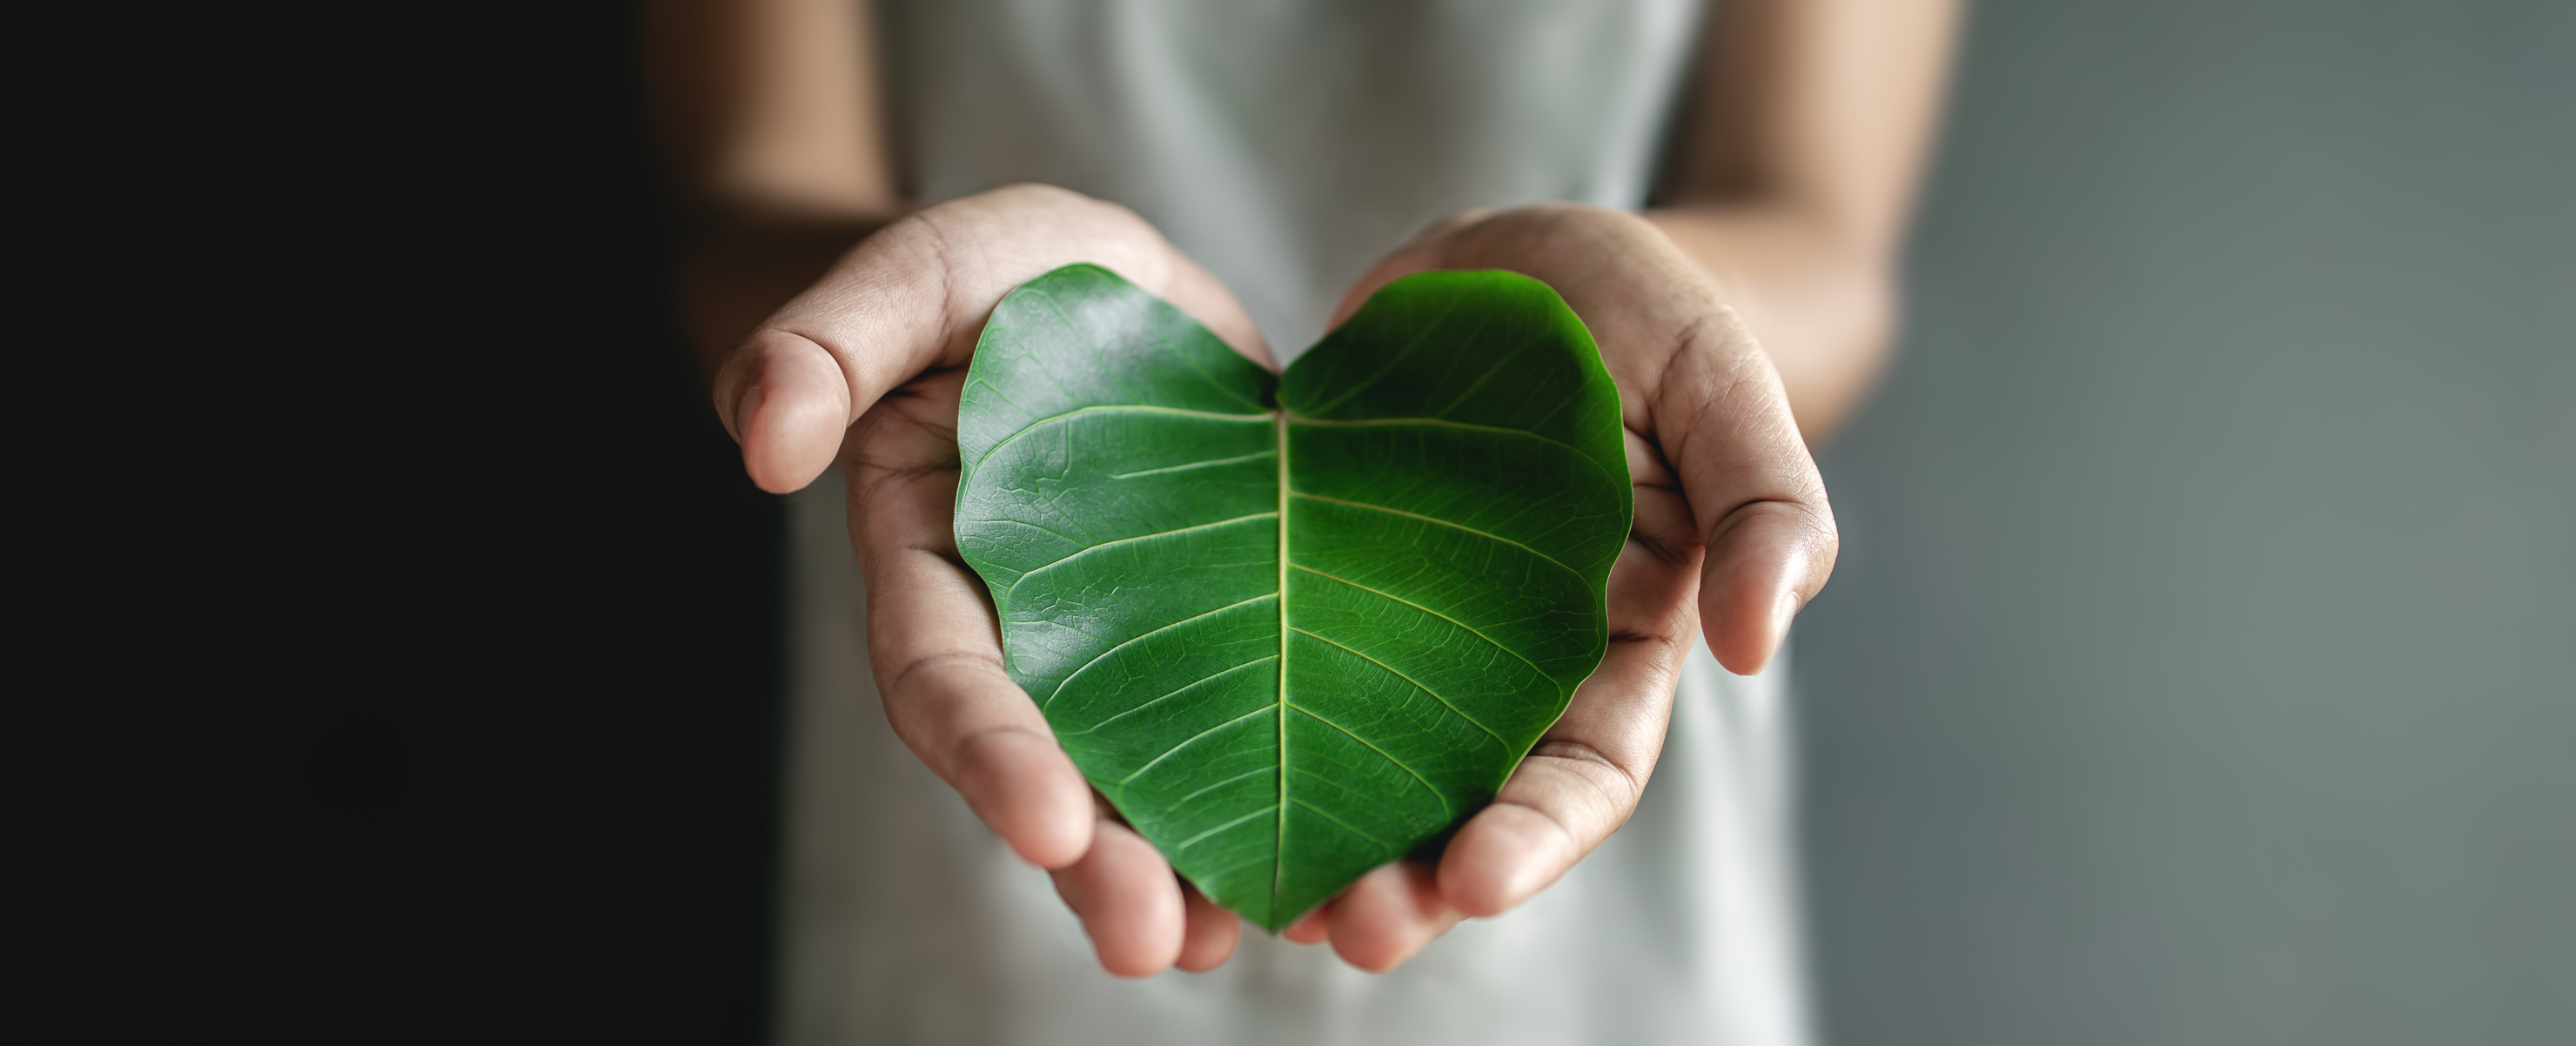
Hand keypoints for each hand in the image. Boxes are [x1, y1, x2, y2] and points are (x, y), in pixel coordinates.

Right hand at [716, 184, 1269, 976]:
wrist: (1109, 283)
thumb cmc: (1000, 272)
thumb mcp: (923, 266)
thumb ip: (833, 337)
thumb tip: (758, 443)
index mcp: (933, 559)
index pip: (943, 673)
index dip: (988, 749)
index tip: (1047, 824)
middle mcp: (1023, 632)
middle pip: (1042, 767)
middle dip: (1093, 861)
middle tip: (1151, 939)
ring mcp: (1121, 646)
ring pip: (1137, 783)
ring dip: (1177, 873)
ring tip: (1228, 941)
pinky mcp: (1216, 637)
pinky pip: (1234, 738)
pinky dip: (1264, 808)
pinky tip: (1316, 883)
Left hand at [1275, 204, 1837, 969]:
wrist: (1516, 251)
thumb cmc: (1646, 311)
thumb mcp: (1723, 381)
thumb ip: (1765, 500)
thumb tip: (1769, 642)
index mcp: (1614, 638)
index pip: (1586, 770)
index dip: (1537, 836)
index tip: (1475, 884)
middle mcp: (1502, 659)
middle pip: (1461, 802)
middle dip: (1412, 881)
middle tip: (1347, 930)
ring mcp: (1398, 622)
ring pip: (1356, 759)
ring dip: (1316, 837)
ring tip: (1260, 902)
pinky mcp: (1306, 571)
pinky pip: (1265, 658)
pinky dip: (1231, 727)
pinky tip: (1176, 783)